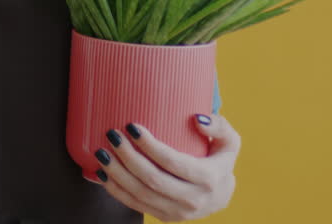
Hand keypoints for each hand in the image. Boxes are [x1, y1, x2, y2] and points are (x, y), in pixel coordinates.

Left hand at [94, 114, 239, 221]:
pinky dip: (116, 190)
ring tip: (101, 152)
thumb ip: (219, 125)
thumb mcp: (229, 141)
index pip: (173, 162)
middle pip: (152, 179)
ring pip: (140, 194)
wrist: (220, 196)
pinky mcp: (164, 217)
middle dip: (127, 157)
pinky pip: (135, 205)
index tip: (132, 126)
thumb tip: (196, 119)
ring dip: (117, 173)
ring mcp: (177, 212)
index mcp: (208, 178)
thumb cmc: (220, 160)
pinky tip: (102, 173)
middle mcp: (192, 199)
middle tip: (112, 135)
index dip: (150, 146)